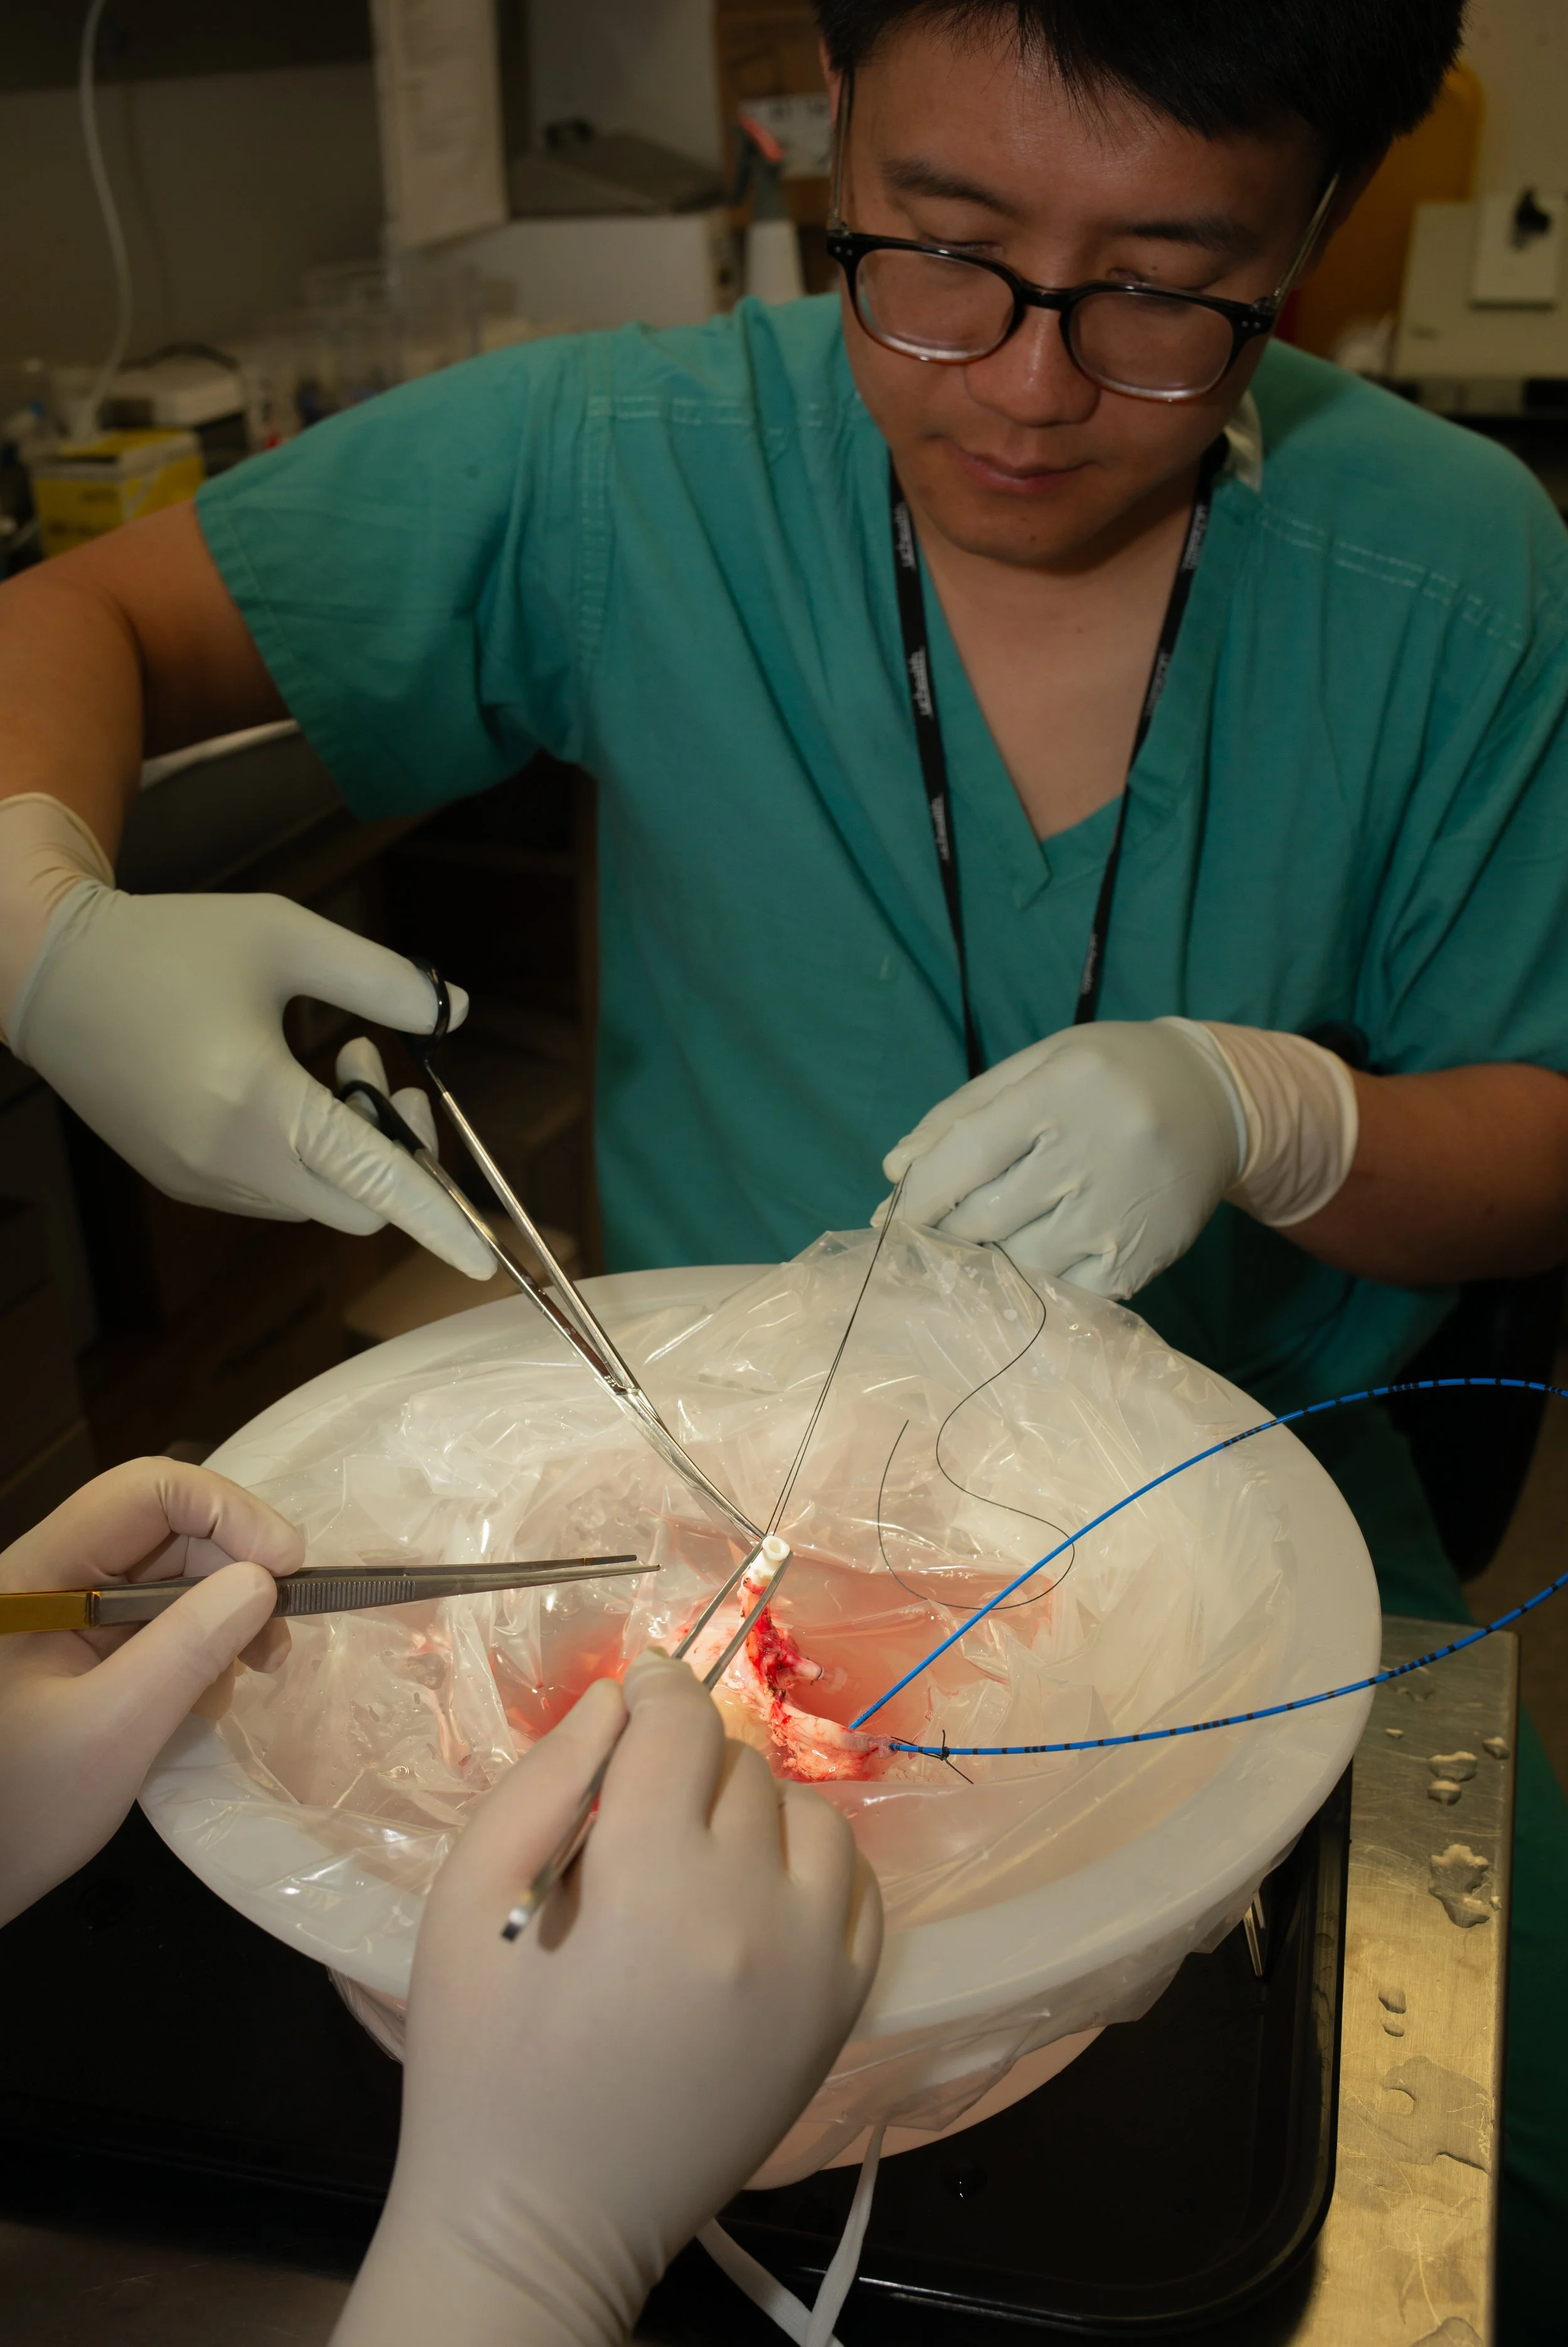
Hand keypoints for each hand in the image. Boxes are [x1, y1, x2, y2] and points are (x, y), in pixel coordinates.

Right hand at [0, 798, 490, 1276]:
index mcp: (258, 1102)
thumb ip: (380, 977)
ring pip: (318, 1200)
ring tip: (324, 1058)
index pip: (374, 1179)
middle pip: (358, 1205)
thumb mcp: (285, 934)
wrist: (50, 973)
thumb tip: (457, 1013)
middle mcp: (227, 1160)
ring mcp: (201, 1181)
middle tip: (377, 1059)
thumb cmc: (171, 943)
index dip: (439, 1220)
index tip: (487, 1261)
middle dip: (397, 1149)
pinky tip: (281, 1084)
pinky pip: (274, 1191)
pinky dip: (304, 1154)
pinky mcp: (182, 1181)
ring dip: (348, 1145)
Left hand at [0, 1458, 302, 1925]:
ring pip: (171, 1575)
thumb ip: (187, 1649)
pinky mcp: (83, 1651)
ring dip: (226, 1614)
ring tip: (254, 1674)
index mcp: (36, 1574)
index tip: (286, 1571)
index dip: (228, 1512)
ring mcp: (67, 1615)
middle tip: (278, 1642)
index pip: (145, 1491)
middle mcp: (52, 1577)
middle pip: (166, 1530)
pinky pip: (160, 1620)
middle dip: (236, 1572)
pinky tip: (206, 1699)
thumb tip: (263, 1581)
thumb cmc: (20, 1809)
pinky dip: (201, 1648)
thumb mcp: (111, 1731)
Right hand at [335, 1652, 882, 2346]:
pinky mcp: (841, 2012)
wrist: (544, 2220)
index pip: (681, 1728)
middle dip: (685, 1762)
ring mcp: (813, 1966)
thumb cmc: (482, 2066)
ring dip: (754, 1807)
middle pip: (740, 1767)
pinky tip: (756, 1889)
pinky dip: (812, 1864)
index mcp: (653, 1885)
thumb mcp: (467, 1906)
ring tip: (694, 1851)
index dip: (656, 1691)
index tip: (636, 1690)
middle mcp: (755, 1913)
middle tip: (632, 1808)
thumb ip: (542, 1785)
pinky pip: (858, 1887)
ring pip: (810, 1814)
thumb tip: (616, 1700)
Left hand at [883, 1019, 1246, 1297]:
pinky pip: (1066, 1293)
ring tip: (982, 1245)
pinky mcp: (1142, 1257)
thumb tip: (896, 1170)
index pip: (968, 1153)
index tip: (892, 1215)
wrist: (1217, 1101)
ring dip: (987, 1262)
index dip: (919, 1193)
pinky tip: (1029, 1262)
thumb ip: (961, 1112)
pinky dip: (1036, 1286)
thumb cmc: (1107, 1076)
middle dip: (944, 1232)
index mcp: (1061, 1090)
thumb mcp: (1036, 1066)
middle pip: (986, 1216)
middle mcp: (1094, 1151)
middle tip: (929, 1235)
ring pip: (1020, 1263)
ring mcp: (1120, 1211)